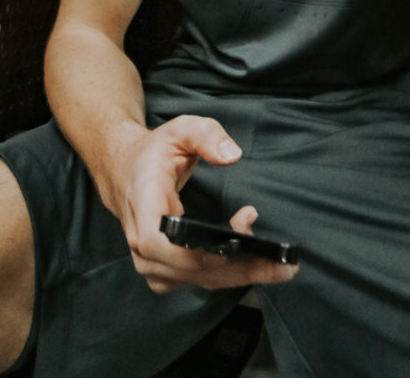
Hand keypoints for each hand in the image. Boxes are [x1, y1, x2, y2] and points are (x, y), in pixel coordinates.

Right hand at [113, 114, 298, 293]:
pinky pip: (198, 279)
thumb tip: (233, 154)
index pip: (162, 244)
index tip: (241, 232)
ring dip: (239, 273)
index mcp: (143, 205)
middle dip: (240, 267)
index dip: (201, 249)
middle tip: (282, 263)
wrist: (127, 172)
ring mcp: (150, 261)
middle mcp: (142, 241)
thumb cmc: (154, 152)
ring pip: (198, 279)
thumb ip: (207, 135)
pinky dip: (227, 274)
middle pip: (190, 269)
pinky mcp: (163, 270)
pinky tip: (251, 264)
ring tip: (276, 265)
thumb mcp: (179, 130)